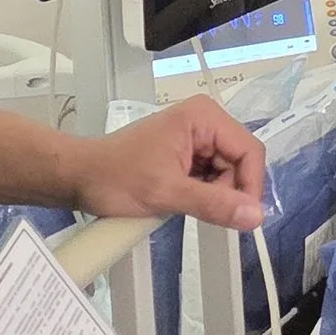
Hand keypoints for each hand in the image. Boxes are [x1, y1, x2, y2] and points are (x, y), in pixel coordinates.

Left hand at [68, 93, 266, 231]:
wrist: (79, 177)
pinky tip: (180, 198)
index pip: (250, 151)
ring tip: (181, 201)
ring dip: (212, 194)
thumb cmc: (116, 178)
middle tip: (197, 207)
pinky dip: (202, 193)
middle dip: (227, 190)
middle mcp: (204, 120)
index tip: (242, 218)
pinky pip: (211, 176)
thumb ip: (214, 204)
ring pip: (227, 173)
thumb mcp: (167, 193)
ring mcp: (196, 136)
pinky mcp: (187, 152)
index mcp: (204, 116)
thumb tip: (256, 216)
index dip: (250, 186)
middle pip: (240, 162)